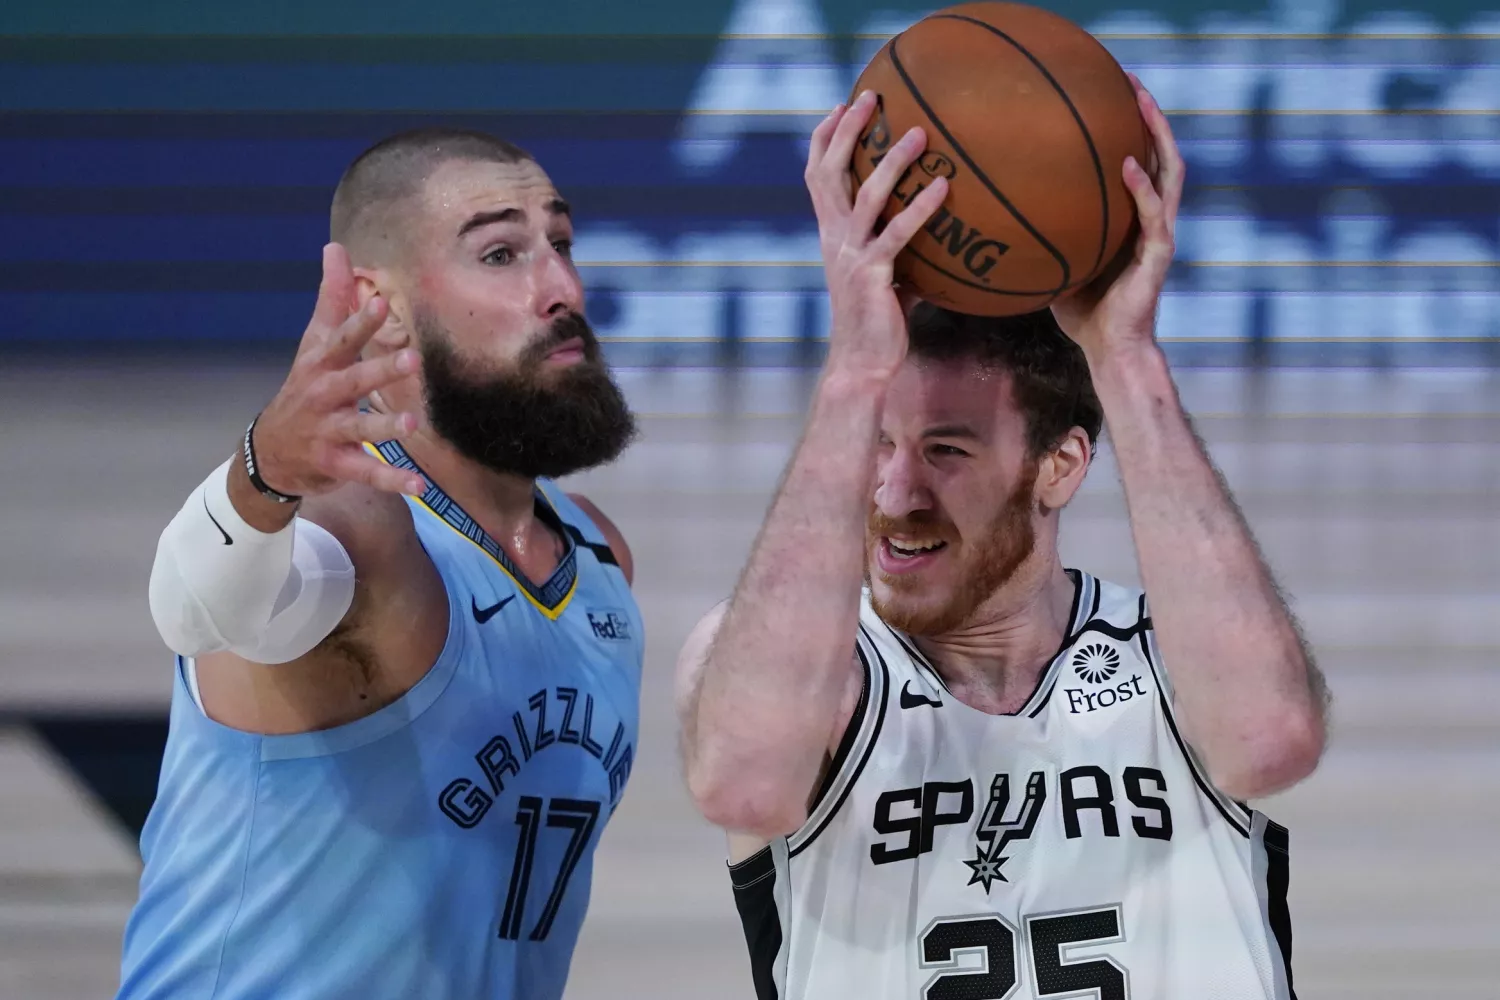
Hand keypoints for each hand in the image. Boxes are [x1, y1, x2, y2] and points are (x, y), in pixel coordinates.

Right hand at [250, 244, 426, 497]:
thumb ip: (332, 298)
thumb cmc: (305, 387)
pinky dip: (391, 479)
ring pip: (360, 428)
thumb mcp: (314, 343)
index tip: (381, 301)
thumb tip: (336, 247)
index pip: (342, 337)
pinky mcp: (335, 463)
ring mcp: (328, 431)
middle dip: (380, 370)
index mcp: (323, 363)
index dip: (360, 320)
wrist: (270, 451)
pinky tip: (417, 484)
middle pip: (354, 380)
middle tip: (411, 358)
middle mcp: (325, 394)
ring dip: (385, 427)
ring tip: (412, 424)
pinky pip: (367, 472)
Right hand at [805, 90, 948, 381]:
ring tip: (919, 132)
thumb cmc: (876, 325)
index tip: (838, 107)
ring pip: (866, 196)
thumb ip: (901, 256)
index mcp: (831, 236)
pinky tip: (944, 187)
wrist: (861, 365)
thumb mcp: (885, 280)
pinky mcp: (872, 275)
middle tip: (871, 95)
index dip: (824, 140)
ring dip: (892, 161)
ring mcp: (851, 255)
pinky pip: (898, 234)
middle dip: (848, 131)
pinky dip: (921, 208)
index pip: (817, 177)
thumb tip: (938, 246)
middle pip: (831, 173)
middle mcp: (834, 239)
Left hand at [1050, 74, 1183, 361]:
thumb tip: (994, 216)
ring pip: (1169, 173)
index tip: (1108, 93)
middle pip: (1159, 154)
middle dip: (1149, 115)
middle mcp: (1151, 220)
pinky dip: (1142, 188)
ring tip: (1141, 103)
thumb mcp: (1056, 263)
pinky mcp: (1159, 255)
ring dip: (1157, 135)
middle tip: (1130, 79)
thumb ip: (1041, 236)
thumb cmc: (1082, 312)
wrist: (1109, 350)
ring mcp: (1159, 235)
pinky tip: (1127, 165)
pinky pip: (1153, 214)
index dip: (1128, 128)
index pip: (1138, 161)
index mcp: (1131, 219)